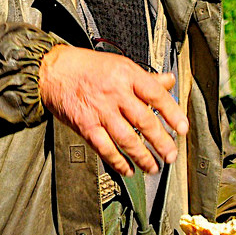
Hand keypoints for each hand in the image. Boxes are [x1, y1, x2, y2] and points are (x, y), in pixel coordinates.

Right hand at [38, 45, 188, 175]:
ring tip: (153, 167)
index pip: (156, 95)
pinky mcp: (86, 125)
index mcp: (127, 75)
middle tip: (171, 155)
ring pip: (127, 138)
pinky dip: (117, 161)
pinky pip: (105, 148)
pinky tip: (127, 169)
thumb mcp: (120, 65)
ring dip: (142, 157)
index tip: (182, 129)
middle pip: (145, 121)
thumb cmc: (86, 67)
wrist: (53, 71)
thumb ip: (146, 77)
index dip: (172, 113)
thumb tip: (168, 81)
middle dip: (161, 142)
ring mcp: (100, 110)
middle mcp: (115, 93)